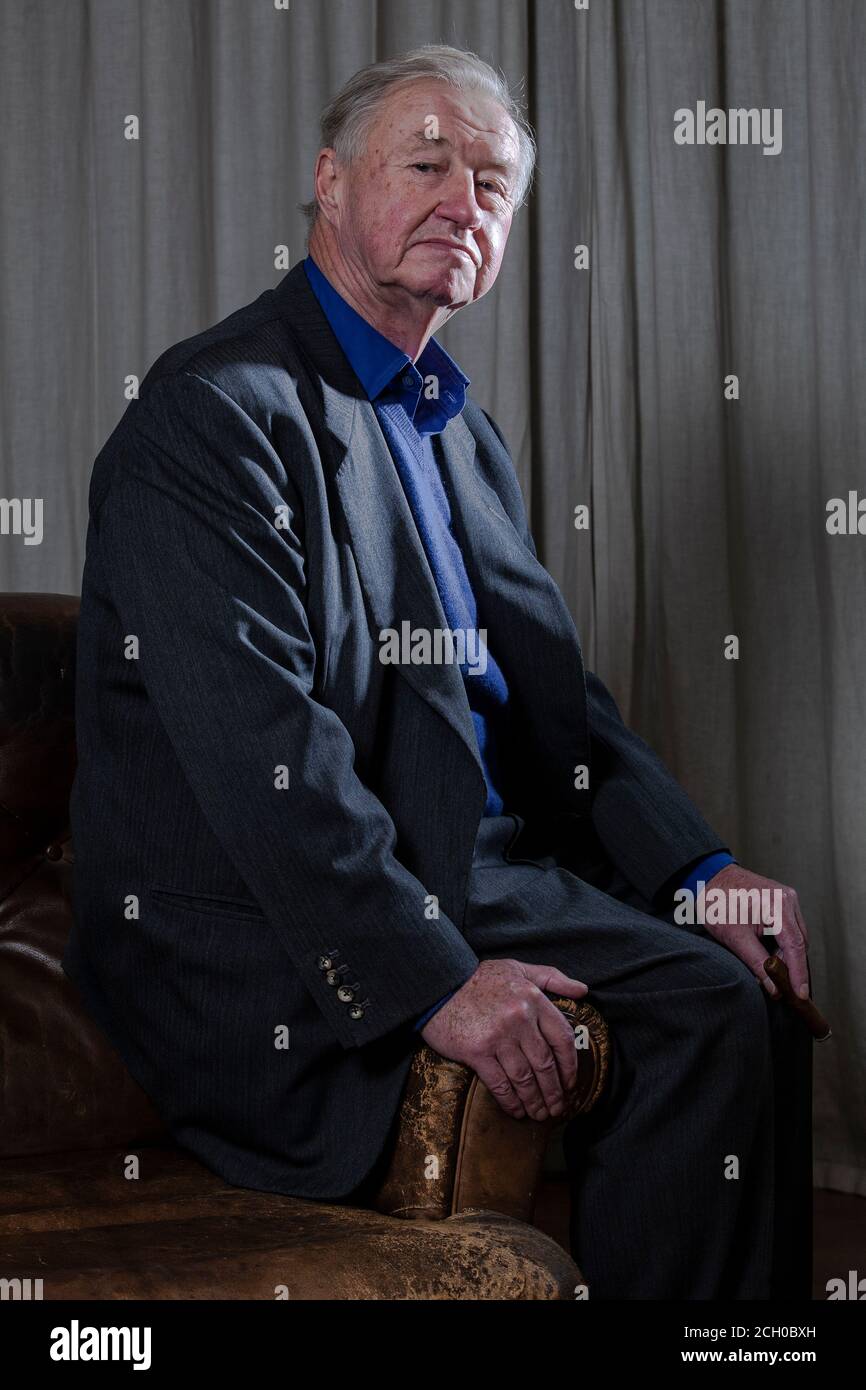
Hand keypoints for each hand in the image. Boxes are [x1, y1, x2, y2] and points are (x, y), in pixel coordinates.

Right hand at [420, 959, 588, 1120]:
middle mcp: (519, 1018)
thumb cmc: (479, 978)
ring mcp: (498, 1037)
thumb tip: (583, 990)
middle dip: (554, 1091)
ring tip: (540, 1114)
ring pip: (525, 1078)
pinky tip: (516, 1110)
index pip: (562, 1038)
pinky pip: (499, 1083)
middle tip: (558, 1107)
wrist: (439, 984)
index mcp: (533, 999)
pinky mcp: (476, 1052)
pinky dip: (511, 1101)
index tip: (570, 1082)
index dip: (570, 1065)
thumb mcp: (518, 968)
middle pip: (545, 1064)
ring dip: (535, 1101)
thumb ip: (552, 977)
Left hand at [697, 864, 809, 999]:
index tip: (801, 994)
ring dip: (785, 954)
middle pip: (799, 942)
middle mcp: (788, 899)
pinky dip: (783, 943)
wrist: (709, 878)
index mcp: (777, 906)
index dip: (799, 974)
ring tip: (767, 966)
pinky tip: (769, 952)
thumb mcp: (735, 938)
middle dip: (790, 966)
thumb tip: (774, 988)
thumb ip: (757, 964)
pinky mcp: (783, 900)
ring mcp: (787, 897)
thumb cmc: (718, 903)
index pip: (795, 946)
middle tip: (777, 984)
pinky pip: (791, 927)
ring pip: (797, 936)